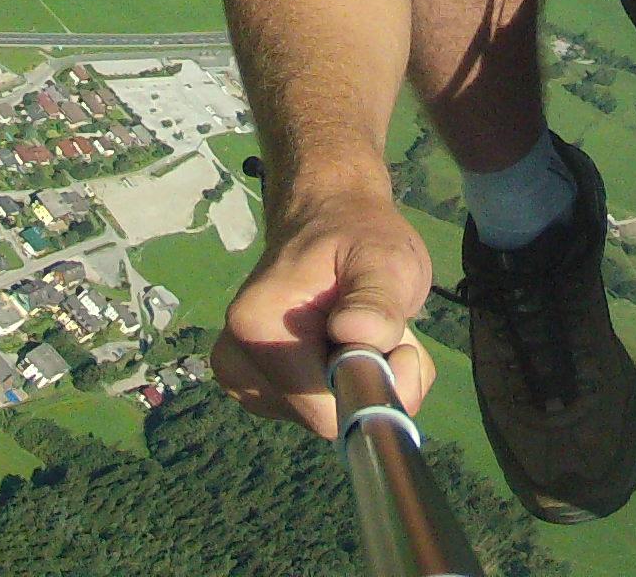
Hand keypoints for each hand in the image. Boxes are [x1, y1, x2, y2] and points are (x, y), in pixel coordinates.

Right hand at [210, 185, 433, 439]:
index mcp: (256, 327)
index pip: (324, 411)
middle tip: (385, 328)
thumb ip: (376, 300)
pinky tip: (346, 343)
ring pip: (324, 416)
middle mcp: (236, 361)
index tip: (399, 345)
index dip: (373, 390)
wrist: (327, 217)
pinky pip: (319, 412)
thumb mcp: (385, 257)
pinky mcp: (257, 389)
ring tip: (362, 326)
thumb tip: (355, 337)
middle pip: (324, 418)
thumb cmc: (358, 235)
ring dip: (360, 382)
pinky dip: (347, 385)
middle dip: (368, 383)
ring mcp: (243, 379)